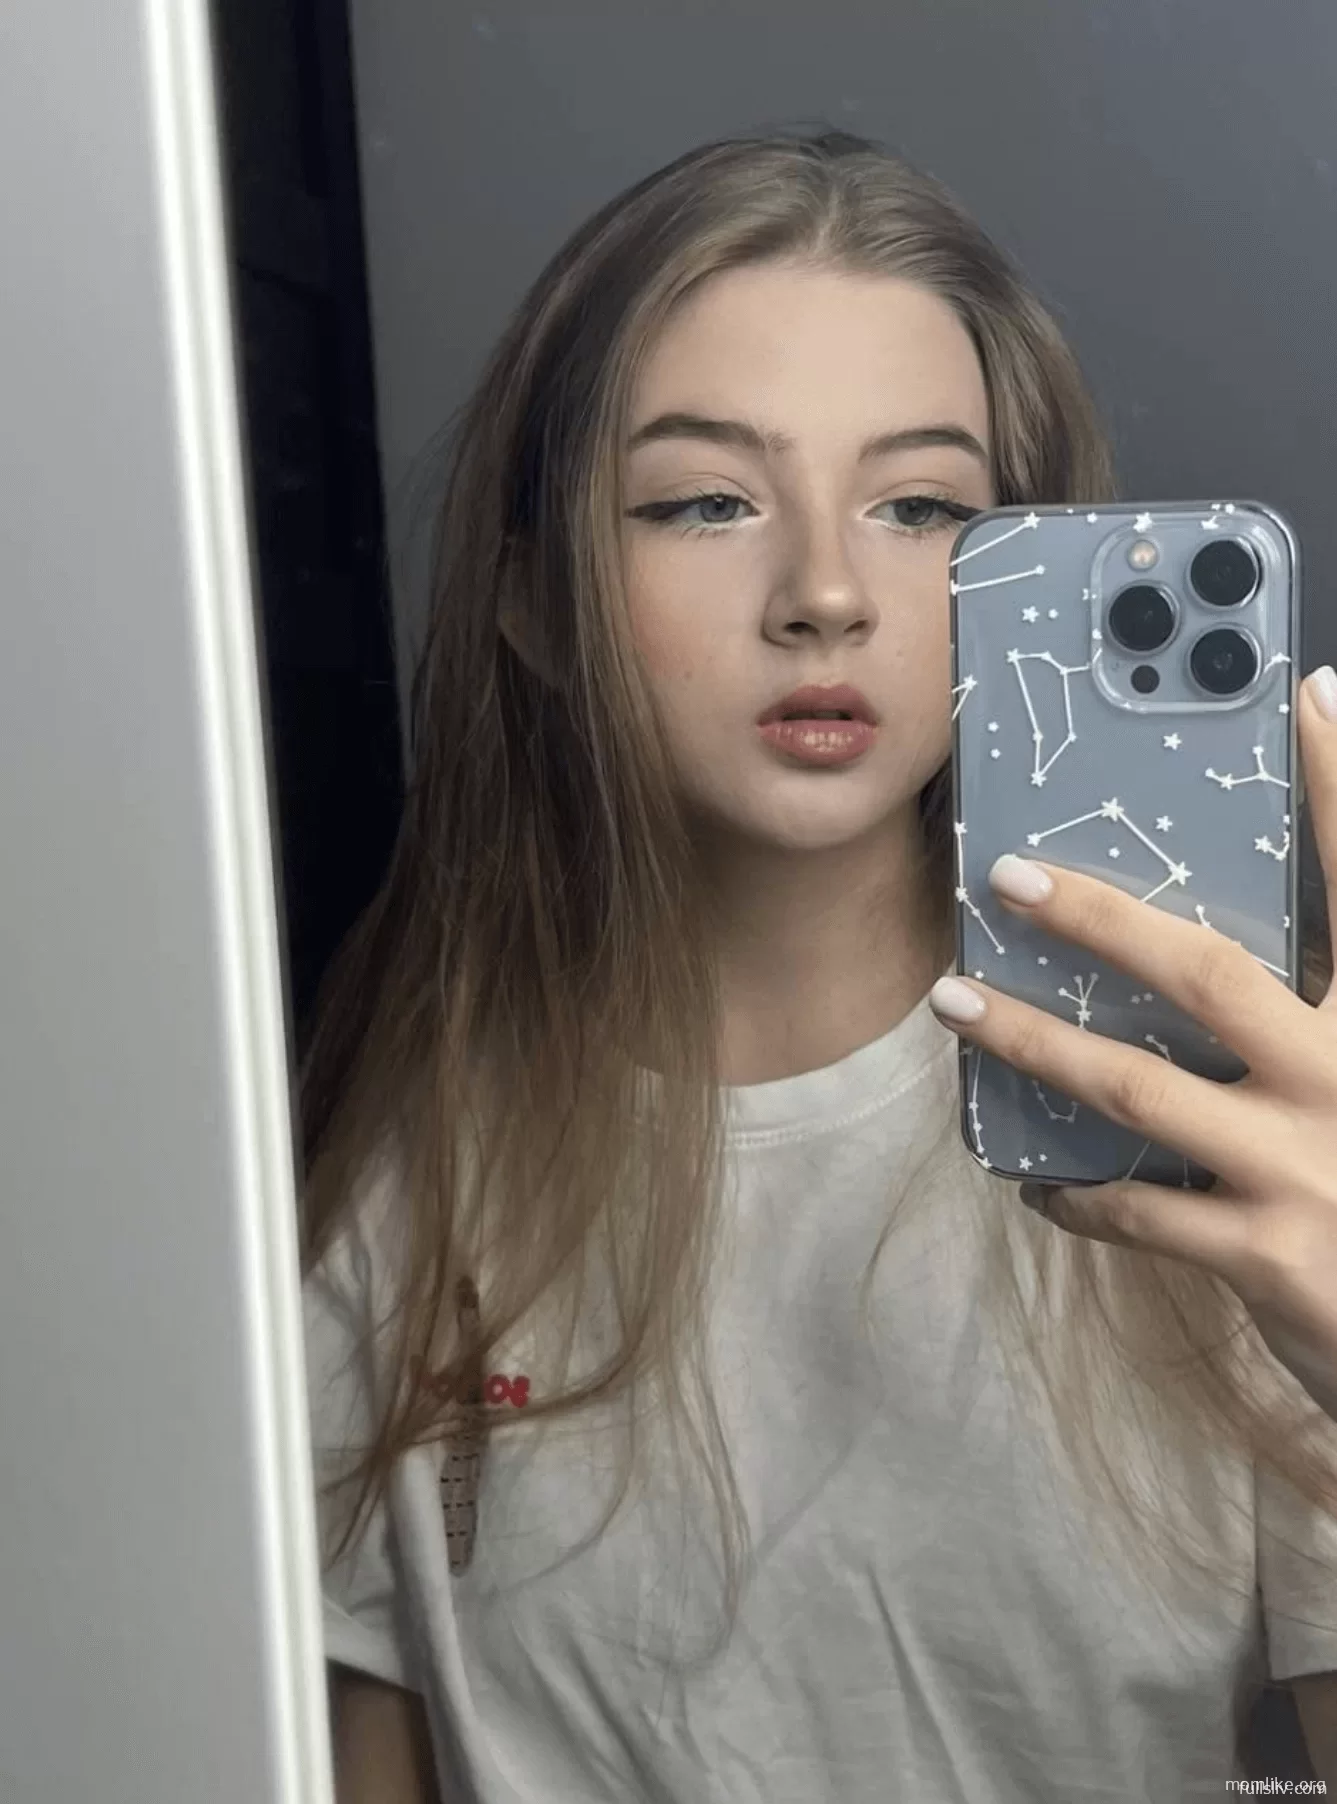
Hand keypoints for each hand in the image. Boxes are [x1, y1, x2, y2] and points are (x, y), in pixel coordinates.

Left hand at [928, 665, 1336, 1419]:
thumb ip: (1319, 1002)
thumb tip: (1227, 945)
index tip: (1302, 693)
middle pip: (1209, 975)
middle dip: (1101, 919)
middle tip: (1010, 878)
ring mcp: (1311, 1170)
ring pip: (1138, 1088)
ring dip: (1033, 1042)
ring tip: (954, 1005)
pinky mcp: (1273, 1257)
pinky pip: (1139, 1212)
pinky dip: (1078, 1193)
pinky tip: (1037, 1180)